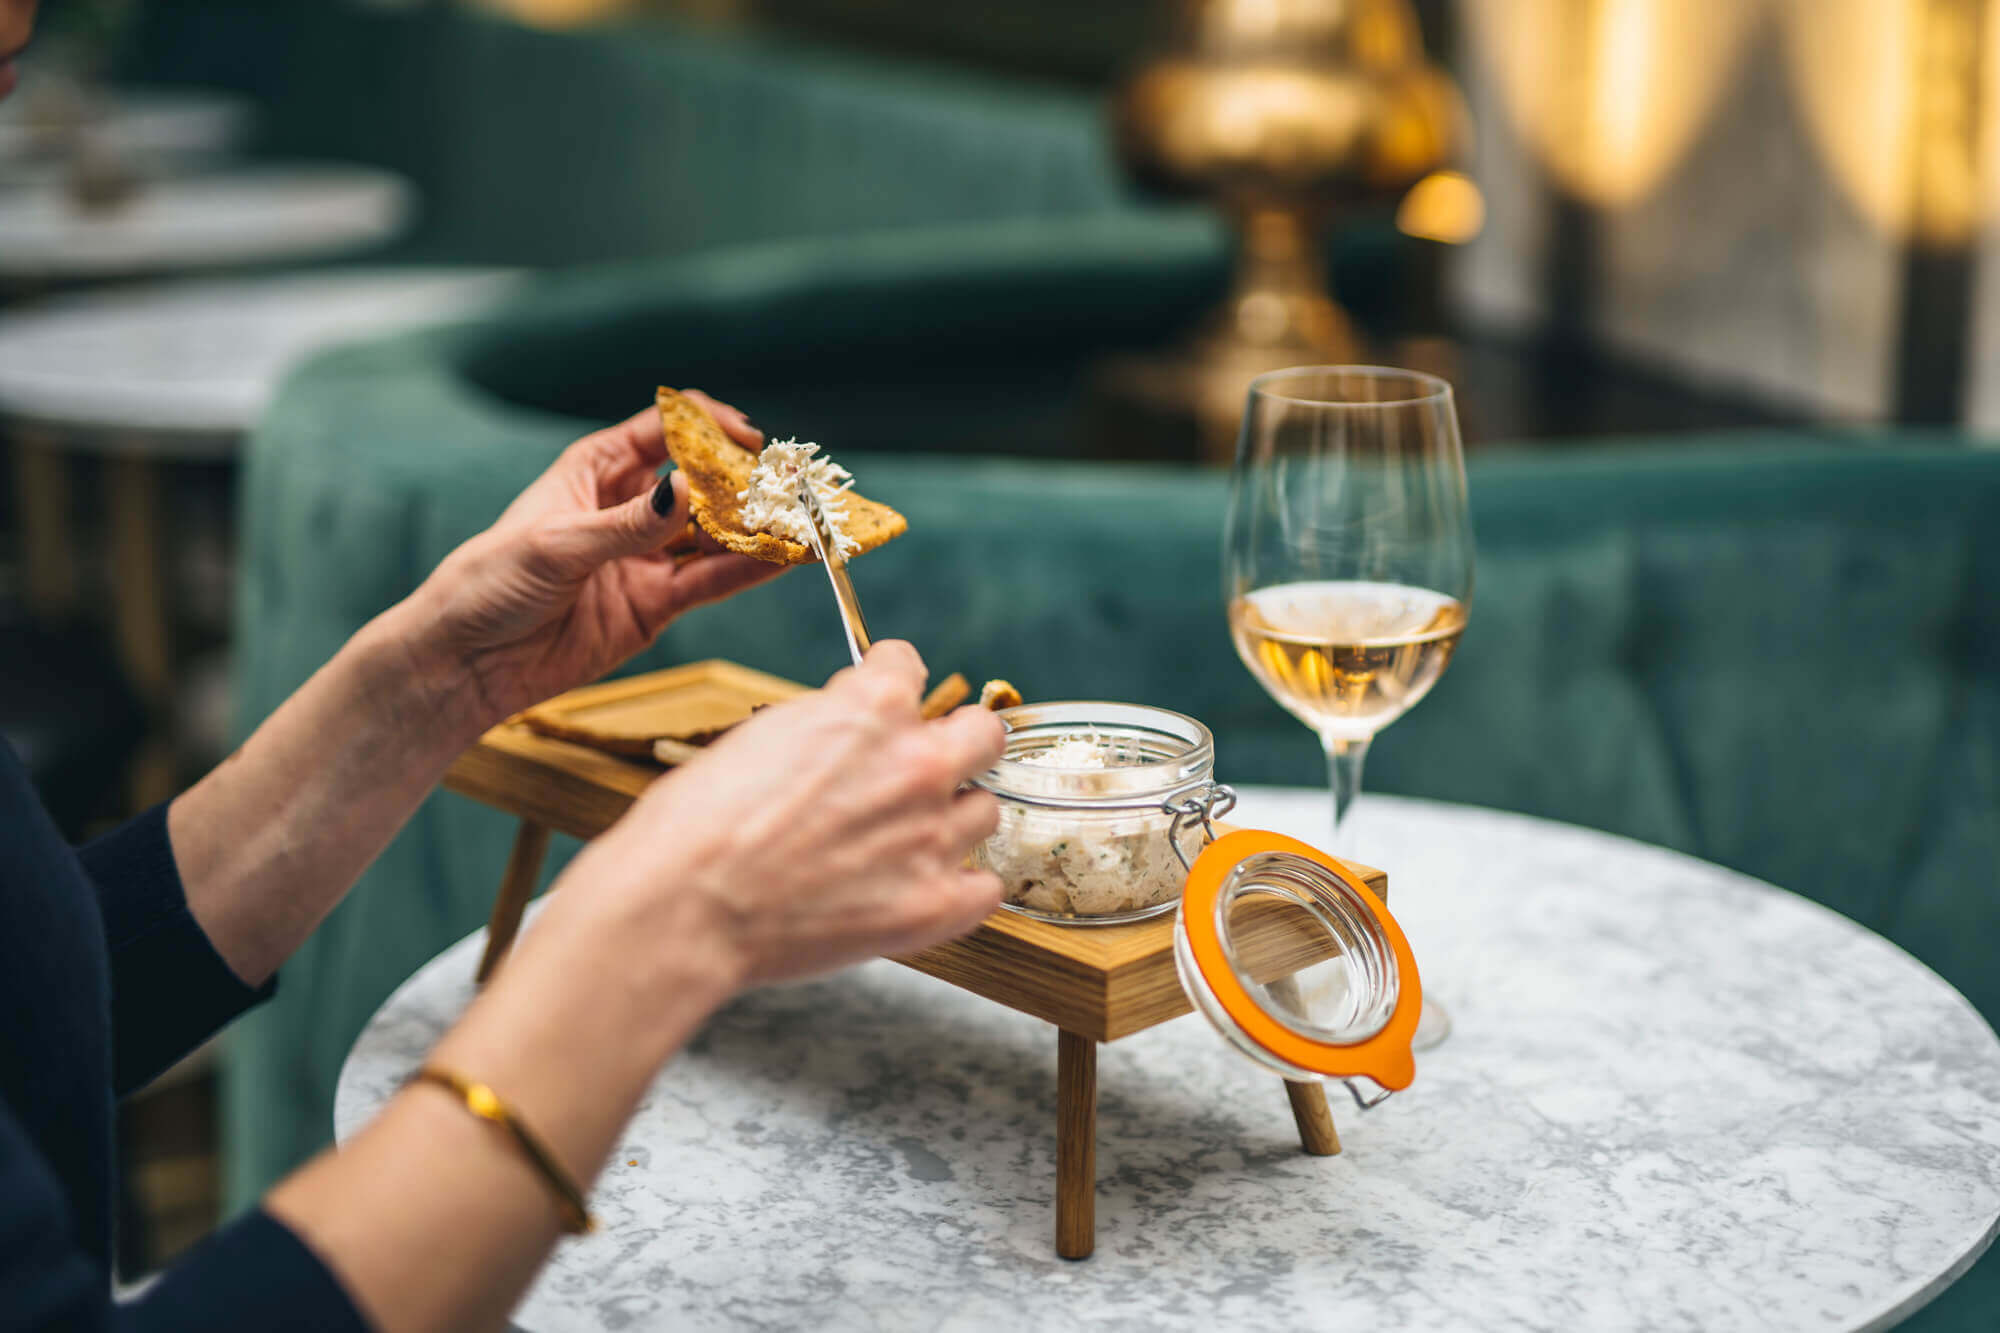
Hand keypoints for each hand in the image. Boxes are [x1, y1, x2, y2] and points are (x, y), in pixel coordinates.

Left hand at [403, 393, 782, 728]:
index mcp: (598, 470)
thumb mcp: (556, 545)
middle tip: (791, 483)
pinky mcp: (656, 605)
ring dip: (758, 527)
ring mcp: (647, 557)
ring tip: (804, 521)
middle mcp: (630, 508)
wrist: (467, 662)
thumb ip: (628, 525)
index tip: (748, 437)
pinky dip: (751, 570)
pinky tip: (787, 557)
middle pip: (703, 482)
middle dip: (748, 480)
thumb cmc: (489, 585)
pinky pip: (712, 582)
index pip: (666, 430)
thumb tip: (687, 490)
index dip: (710, 427)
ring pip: (716, 534)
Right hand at [545, 641, 1007, 989]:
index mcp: (872, 708)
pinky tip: (929, 890)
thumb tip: (846, 735)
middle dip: (958, 743)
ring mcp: (931, 837)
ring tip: (912, 841)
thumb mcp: (761, 736)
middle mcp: (917, 764)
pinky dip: (963, 890)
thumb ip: (826, 727)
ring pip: (985, 812)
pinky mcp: (932, 904)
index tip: (887, 701)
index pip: (909, 666)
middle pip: (984, 734)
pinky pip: (986, 890)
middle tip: (930, 766)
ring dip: (953, 820)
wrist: (682, 905)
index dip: (891, 685)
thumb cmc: (698, 824)